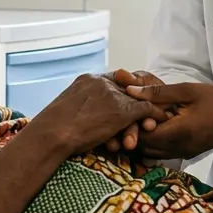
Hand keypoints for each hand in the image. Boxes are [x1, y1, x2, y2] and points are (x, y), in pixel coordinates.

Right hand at [25, 74, 169, 155]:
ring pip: (139, 98)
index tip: (133, 95)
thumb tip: (80, 114)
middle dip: (142, 95)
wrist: (52, 134)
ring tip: (158, 114)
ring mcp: (113, 95)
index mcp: (87, 80)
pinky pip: (146, 109)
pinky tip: (160, 120)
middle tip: (152, 104)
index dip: (126, 87)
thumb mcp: (65, 109)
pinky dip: (155, 114)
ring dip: (149, 107)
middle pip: (130, 85)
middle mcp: (101, 82)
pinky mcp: (121, 110)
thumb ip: (79, 105)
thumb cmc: (51, 129)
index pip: (114, 78)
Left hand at [124, 82, 212, 159]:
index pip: (144, 136)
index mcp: (180, 132)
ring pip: (151, 152)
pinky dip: (154, 142)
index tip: (134, 109)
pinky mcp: (186, 155)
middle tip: (135, 114)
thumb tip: (128, 90)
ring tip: (145, 119)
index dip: (134, 124)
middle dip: (136, 132)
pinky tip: (157, 127)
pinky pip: (161, 153)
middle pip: (144, 147)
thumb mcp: (186, 90)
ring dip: (144, 138)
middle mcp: (179, 148)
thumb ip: (157, 92)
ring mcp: (183, 154)